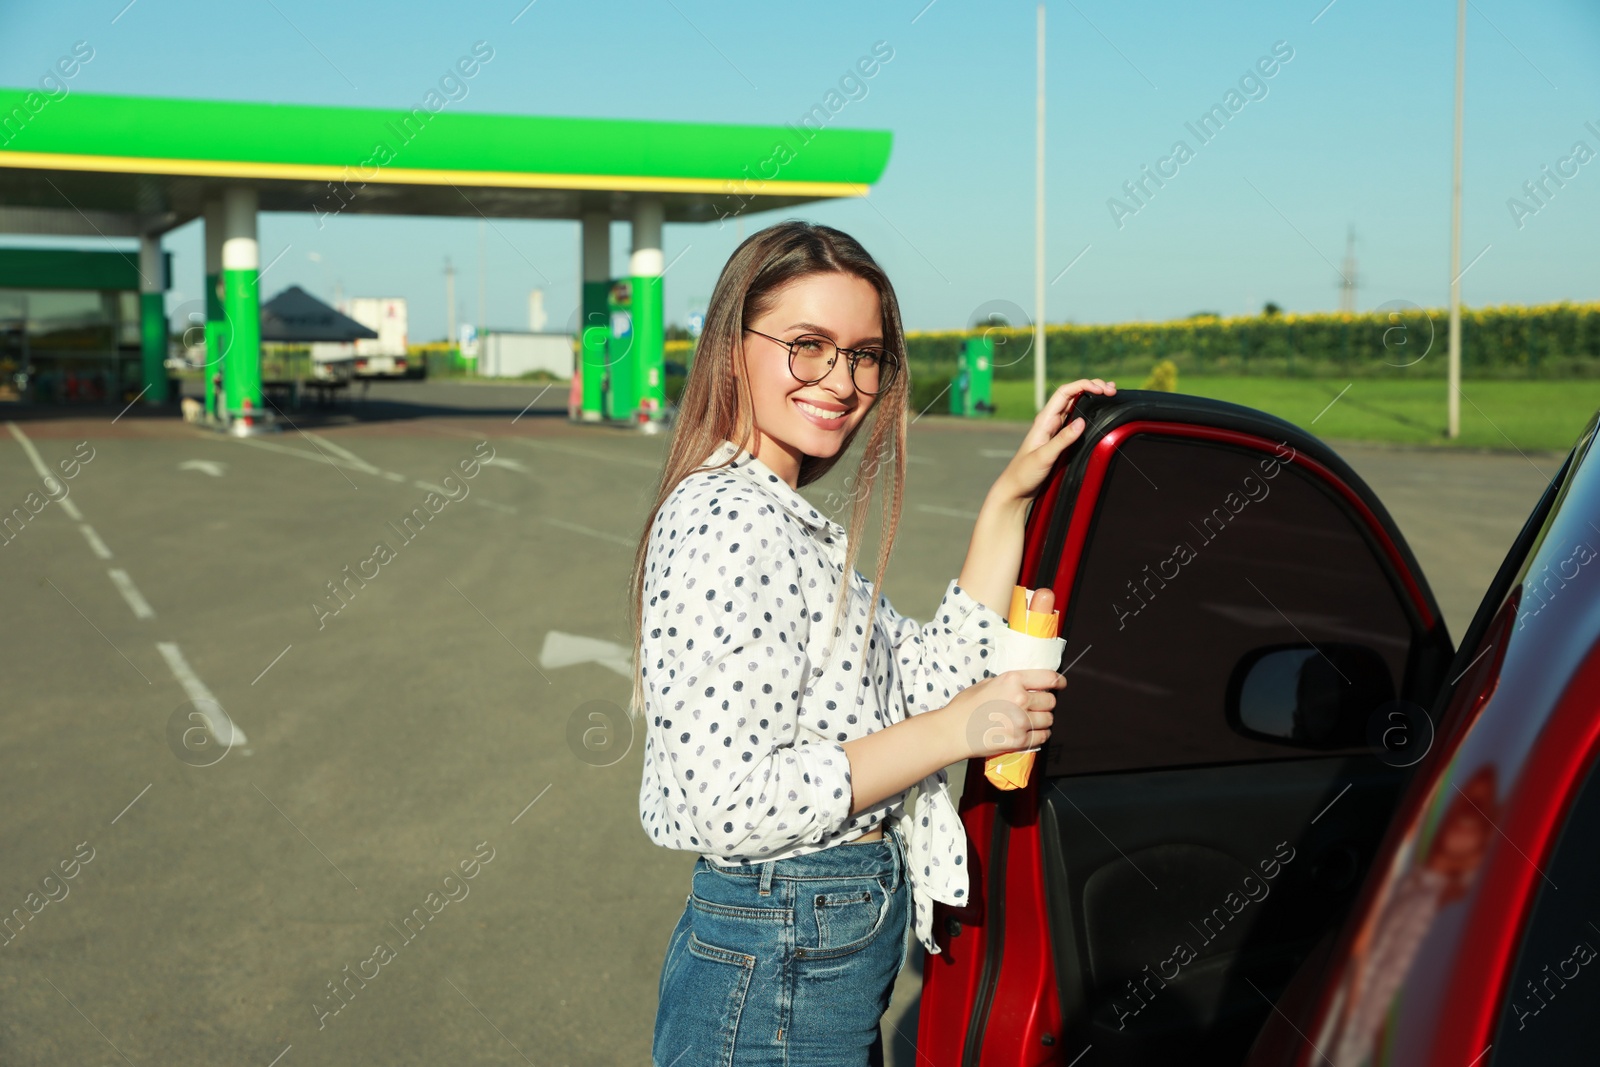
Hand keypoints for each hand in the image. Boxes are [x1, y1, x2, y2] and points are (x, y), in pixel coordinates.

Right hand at [940, 669, 1064, 761]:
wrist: (953, 731)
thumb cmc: (965, 706)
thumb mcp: (986, 684)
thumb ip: (1008, 683)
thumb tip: (1025, 685)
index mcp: (1012, 680)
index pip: (1048, 678)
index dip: (1058, 681)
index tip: (1060, 684)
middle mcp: (1020, 699)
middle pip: (1050, 701)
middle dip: (1046, 703)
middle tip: (1036, 706)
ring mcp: (1022, 721)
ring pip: (1049, 720)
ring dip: (1043, 720)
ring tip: (1032, 720)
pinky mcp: (1020, 740)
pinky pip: (1043, 736)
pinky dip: (1041, 734)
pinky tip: (1032, 732)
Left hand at [989, 378, 1116, 504]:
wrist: (1016, 489)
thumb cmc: (1024, 473)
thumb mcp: (1044, 456)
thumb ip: (1062, 440)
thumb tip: (1082, 422)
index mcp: (1044, 420)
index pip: (1065, 392)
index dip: (1084, 385)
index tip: (1101, 389)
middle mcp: (1050, 421)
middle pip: (1073, 394)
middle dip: (1092, 387)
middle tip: (1111, 390)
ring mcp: (1056, 429)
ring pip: (1076, 405)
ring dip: (1093, 397)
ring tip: (1110, 393)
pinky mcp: (1060, 439)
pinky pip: (1076, 420)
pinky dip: (1090, 412)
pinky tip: (1100, 411)